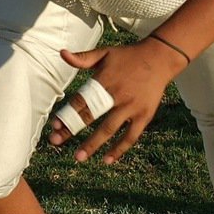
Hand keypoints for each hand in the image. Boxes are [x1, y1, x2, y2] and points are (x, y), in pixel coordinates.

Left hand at [47, 37, 186, 163]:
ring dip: (93, 144)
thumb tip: (62, 53)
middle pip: (91, 115)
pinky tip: (106, 160)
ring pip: (109, 129)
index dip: (67, 113)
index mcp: (105, 80)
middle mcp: (117, 94)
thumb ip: (82, 58)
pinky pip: (131, 136)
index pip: (81, 100)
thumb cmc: (127, 56)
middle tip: (55, 141)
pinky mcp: (144, 116)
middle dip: (72, 129)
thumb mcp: (104, 53)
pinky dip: (119, 149)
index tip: (54, 126)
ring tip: (78, 157)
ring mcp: (132, 107)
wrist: (159, 58)